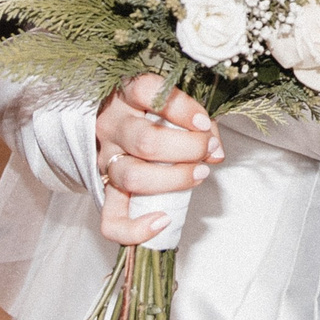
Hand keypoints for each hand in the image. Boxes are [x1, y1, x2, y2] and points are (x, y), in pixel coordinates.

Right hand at [95, 74, 220, 245]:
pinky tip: (162, 220)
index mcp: (126, 95)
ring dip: (174, 180)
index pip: (146, 91)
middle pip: (145, 141)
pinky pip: (111, 219)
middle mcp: (111, 125)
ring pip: (132, 176)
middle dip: (187, 149)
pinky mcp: (105, 190)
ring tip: (199, 173)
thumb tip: (215, 152)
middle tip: (207, 149)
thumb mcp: (175, 106)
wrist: (120, 127)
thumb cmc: (154, 113)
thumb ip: (199, 123)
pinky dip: (136, 227)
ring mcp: (104, 159)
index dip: (180, 108)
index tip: (204, 123)